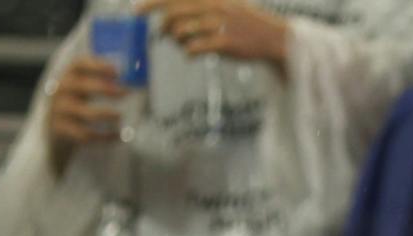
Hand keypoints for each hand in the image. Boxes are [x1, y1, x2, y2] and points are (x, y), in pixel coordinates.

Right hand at [44, 57, 124, 173]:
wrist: (55, 128)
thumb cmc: (78, 103)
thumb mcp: (85, 88)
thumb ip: (103, 81)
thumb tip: (138, 78)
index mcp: (70, 75)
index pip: (80, 64)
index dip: (98, 66)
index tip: (117, 71)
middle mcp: (62, 89)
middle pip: (83, 86)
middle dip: (106, 88)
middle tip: (126, 93)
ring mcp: (59, 109)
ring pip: (85, 113)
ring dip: (106, 114)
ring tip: (120, 117)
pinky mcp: (61, 129)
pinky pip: (85, 134)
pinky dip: (104, 136)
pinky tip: (117, 135)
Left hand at [139, 0, 290, 66]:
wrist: (275, 38)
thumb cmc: (246, 23)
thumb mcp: (225, 4)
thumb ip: (200, 4)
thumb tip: (171, 10)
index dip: (151, 3)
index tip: (136, 11)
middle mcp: (212, 7)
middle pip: (173, 15)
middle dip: (164, 28)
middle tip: (165, 36)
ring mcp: (219, 24)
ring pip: (181, 33)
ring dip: (177, 41)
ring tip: (183, 45)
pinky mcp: (225, 43)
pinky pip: (195, 48)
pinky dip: (188, 52)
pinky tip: (191, 54)